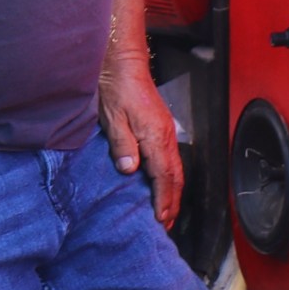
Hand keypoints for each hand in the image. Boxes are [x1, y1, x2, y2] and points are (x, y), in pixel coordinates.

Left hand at [97, 52, 183, 227]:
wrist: (124, 64)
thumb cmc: (116, 88)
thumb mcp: (112, 118)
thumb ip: (122, 145)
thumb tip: (130, 170)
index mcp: (155, 136)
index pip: (163, 176)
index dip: (162, 200)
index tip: (159, 219)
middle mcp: (166, 136)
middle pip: (175, 177)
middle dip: (171, 202)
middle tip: (165, 225)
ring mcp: (167, 132)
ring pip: (176, 170)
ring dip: (172, 193)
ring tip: (166, 212)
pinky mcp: (163, 128)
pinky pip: (171, 160)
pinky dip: (170, 179)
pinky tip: (163, 186)